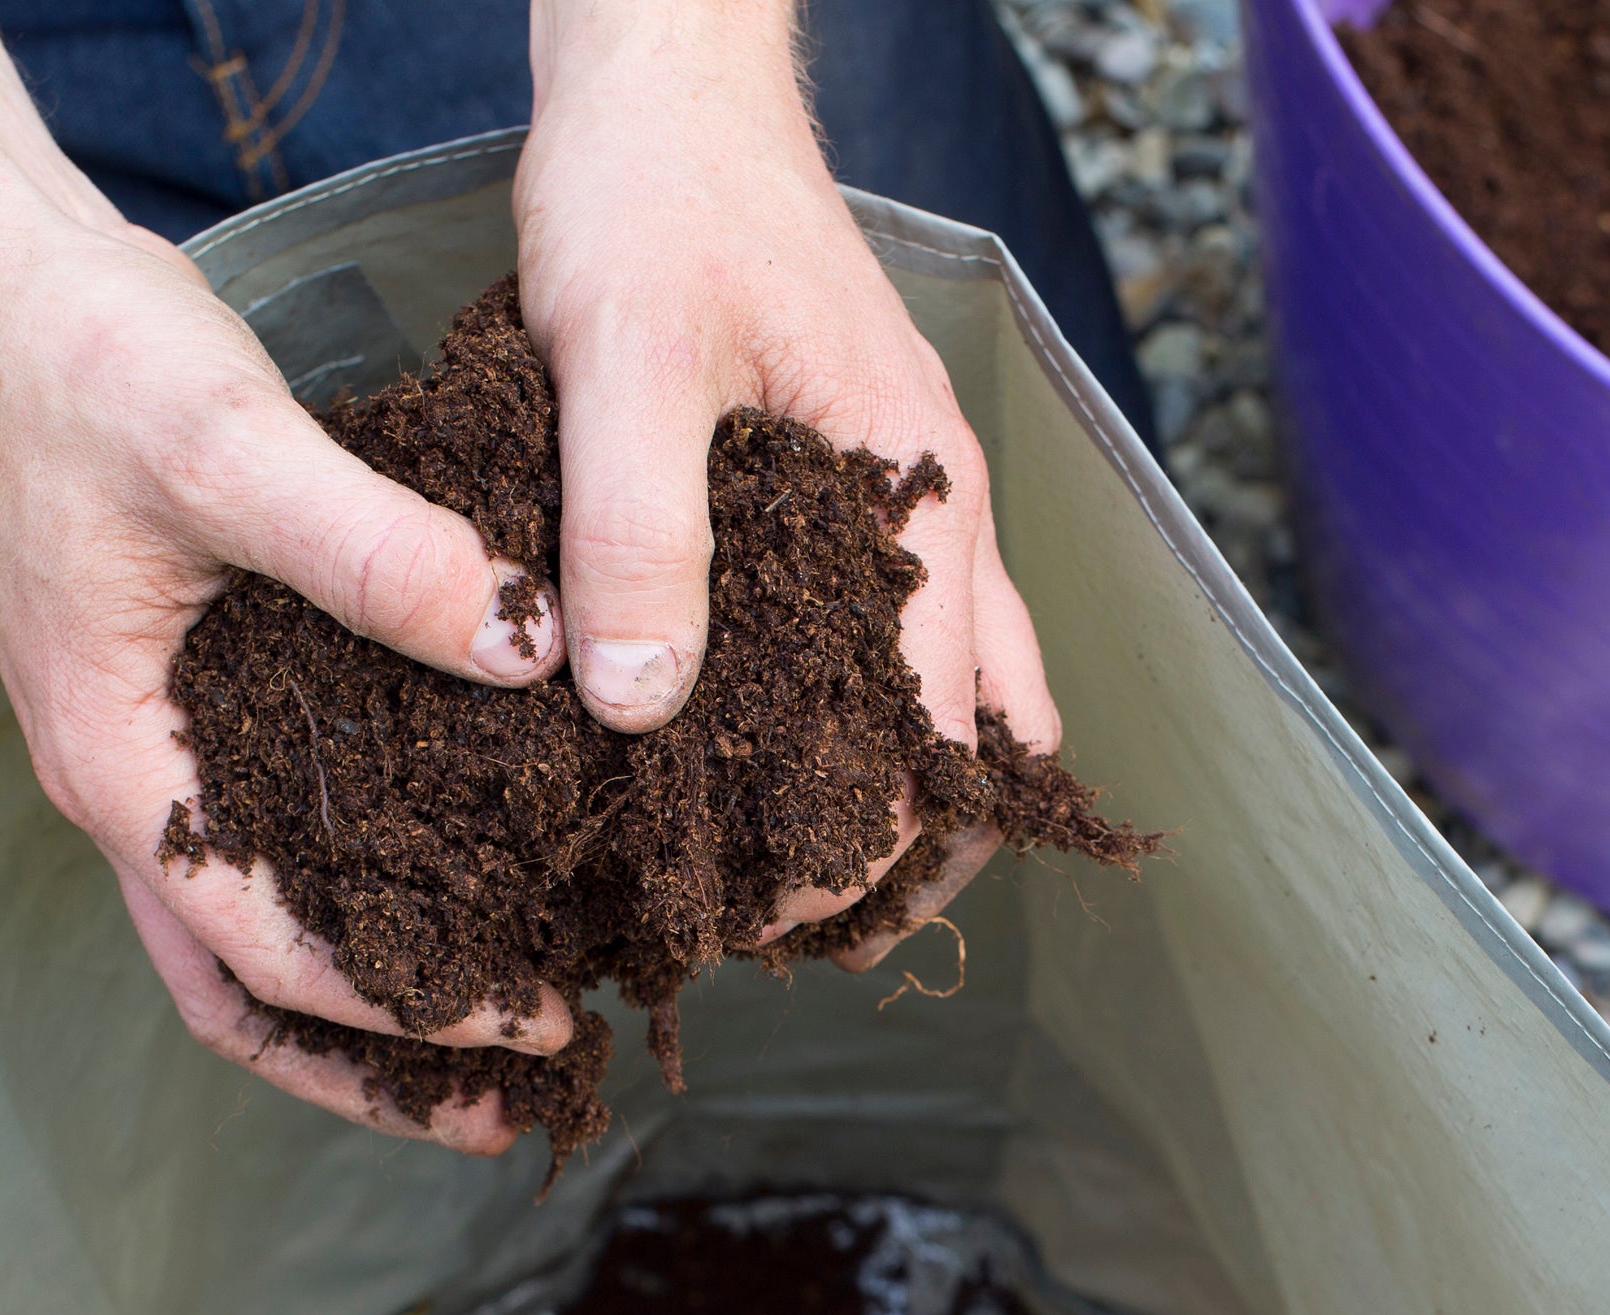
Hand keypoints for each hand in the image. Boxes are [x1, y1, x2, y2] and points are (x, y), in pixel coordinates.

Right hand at [0, 0, 572, 1151]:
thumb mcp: (230, 442)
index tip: (539, 1025)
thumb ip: (374, 548)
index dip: (408, 1011)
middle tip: (524, 1105)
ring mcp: (154, 746)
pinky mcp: (188, 695)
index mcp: (118, 764)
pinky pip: (275, 839)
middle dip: (378, 1068)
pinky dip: (362, 882)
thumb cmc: (77, 356)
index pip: (267, 956)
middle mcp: (129, 784)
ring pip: (253, 936)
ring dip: (372, 998)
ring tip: (508, 1030)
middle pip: (246, 999)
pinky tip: (467, 866)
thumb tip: (529, 645)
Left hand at [519, 0, 1062, 959]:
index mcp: (917, 493)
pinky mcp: (861, 481)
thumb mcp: (620, 359)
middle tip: (803, 935)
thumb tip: (642, 707)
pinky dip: (873, 714)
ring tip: (794, 880)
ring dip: (904, 793)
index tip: (780, 922)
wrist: (670, 82)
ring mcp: (914, 495)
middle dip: (917, 849)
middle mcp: (943, 509)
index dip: (874, 848)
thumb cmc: (654, 197)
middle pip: (990, 731)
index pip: (944, 728)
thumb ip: (635, 528)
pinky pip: (907, 630)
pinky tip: (779, 758)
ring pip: (963, 688)